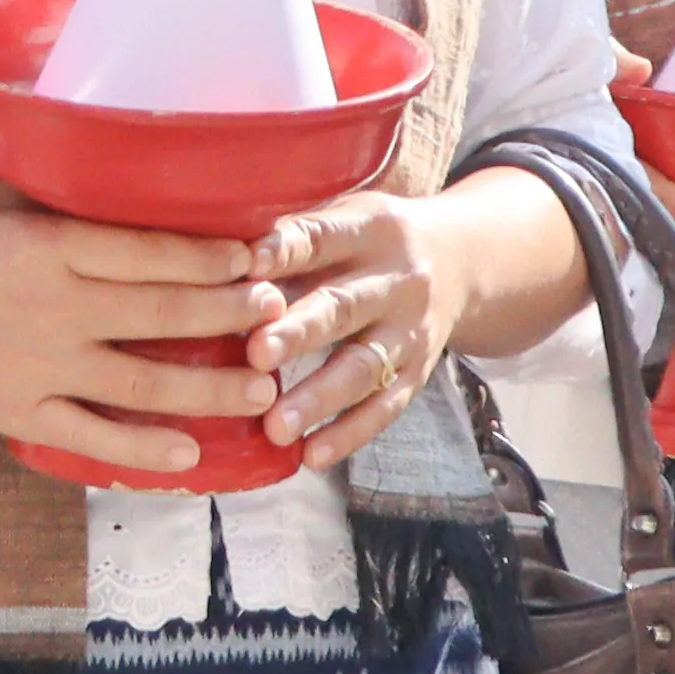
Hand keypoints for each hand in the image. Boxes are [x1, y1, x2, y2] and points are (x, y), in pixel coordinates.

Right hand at [0, 186, 270, 479]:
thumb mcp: (0, 203)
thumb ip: (66, 199)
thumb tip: (139, 179)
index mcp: (47, 245)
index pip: (147, 251)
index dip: (209, 257)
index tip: (255, 259)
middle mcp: (52, 305)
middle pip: (160, 311)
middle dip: (229, 314)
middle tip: (277, 314)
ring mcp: (39, 364)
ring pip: (142, 378)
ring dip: (210, 387)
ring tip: (262, 387)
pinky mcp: (21, 410)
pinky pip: (92, 435)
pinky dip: (142, 449)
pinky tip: (190, 452)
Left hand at [234, 190, 469, 467]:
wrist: (461, 261)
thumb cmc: (367, 241)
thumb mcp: (342, 217)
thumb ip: (289, 240)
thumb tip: (213, 262)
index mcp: (370, 228)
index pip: (323, 236)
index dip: (286, 250)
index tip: (248, 263)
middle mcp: (397, 280)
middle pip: (343, 307)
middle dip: (299, 332)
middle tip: (255, 353)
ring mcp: (410, 330)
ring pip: (363, 366)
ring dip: (318, 398)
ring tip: (275, 426)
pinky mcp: (418, 372)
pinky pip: (385, 407)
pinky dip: (350, 434)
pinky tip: (312, 456)